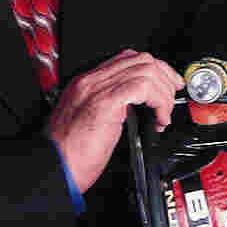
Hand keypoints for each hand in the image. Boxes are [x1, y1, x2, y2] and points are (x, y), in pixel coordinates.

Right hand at [46, 49, 182, 192]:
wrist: (53, 167)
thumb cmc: (68, 154)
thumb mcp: (90, 122)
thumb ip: (110, 108)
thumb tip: (137, 108)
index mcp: (86, 83)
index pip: (127, 58)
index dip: (154, 69)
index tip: (167, 85)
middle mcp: (91, 81)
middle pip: (141, 59)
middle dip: (165, 77)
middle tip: (172, 98)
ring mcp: (96, 90)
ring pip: (146, 70)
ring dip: (164, 93)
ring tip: (163, 115)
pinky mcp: (105, 104)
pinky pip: (143, 87)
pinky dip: (159, 101)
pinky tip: (159, 119)